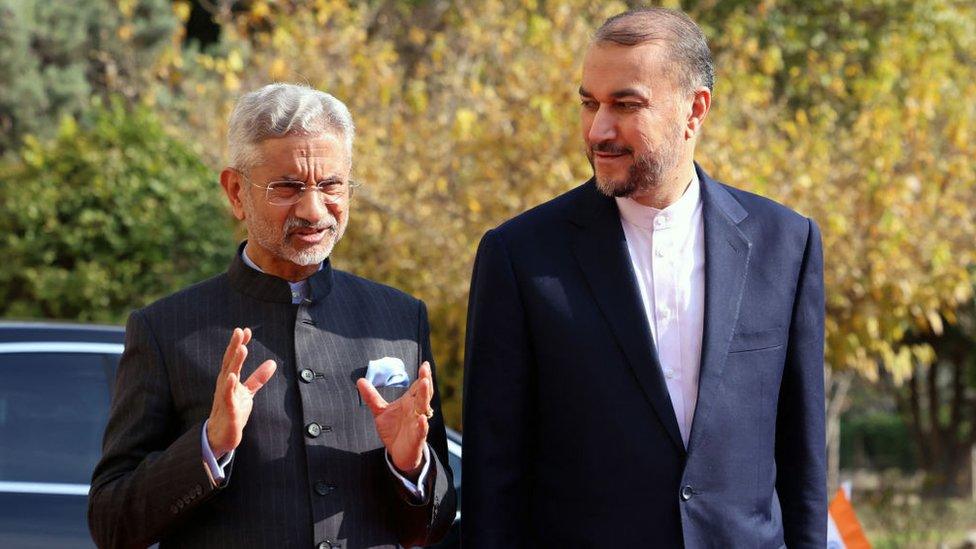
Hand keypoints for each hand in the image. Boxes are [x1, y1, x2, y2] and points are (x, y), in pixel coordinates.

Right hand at [206, 327, 276, 456]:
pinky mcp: (228, 411)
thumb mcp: (247, 393)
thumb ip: (257, 378)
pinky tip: (232, 376)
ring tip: (241, 348)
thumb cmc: (232, 412)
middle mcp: (224, 386)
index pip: (234, 359)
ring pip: (229, 376)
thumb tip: (272, 363)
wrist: (220, 437)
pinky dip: (229, 387)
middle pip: (229, 363)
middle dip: (234, 347)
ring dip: (235, 362)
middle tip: (239, 331)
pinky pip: (228, 397)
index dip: (239, 344)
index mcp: (229, 380)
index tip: (245, 330)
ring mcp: (225, 397)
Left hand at [357, 361, 433, 478]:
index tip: (424, 364)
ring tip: (425, 384)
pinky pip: (421, 431)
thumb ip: (372, 397)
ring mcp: (417, 424)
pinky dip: (422, 425)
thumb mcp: (380, 412)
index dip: (422, 376)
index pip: (417, 387)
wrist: (398, 454)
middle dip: (425, 382)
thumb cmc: (393, 430)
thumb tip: (360, 380)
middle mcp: (416, 411)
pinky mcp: (417, 438)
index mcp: (409, 403)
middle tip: (425, 369)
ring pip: (423, 409)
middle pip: (423, 394)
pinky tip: (421, 418)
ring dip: (425, 396)